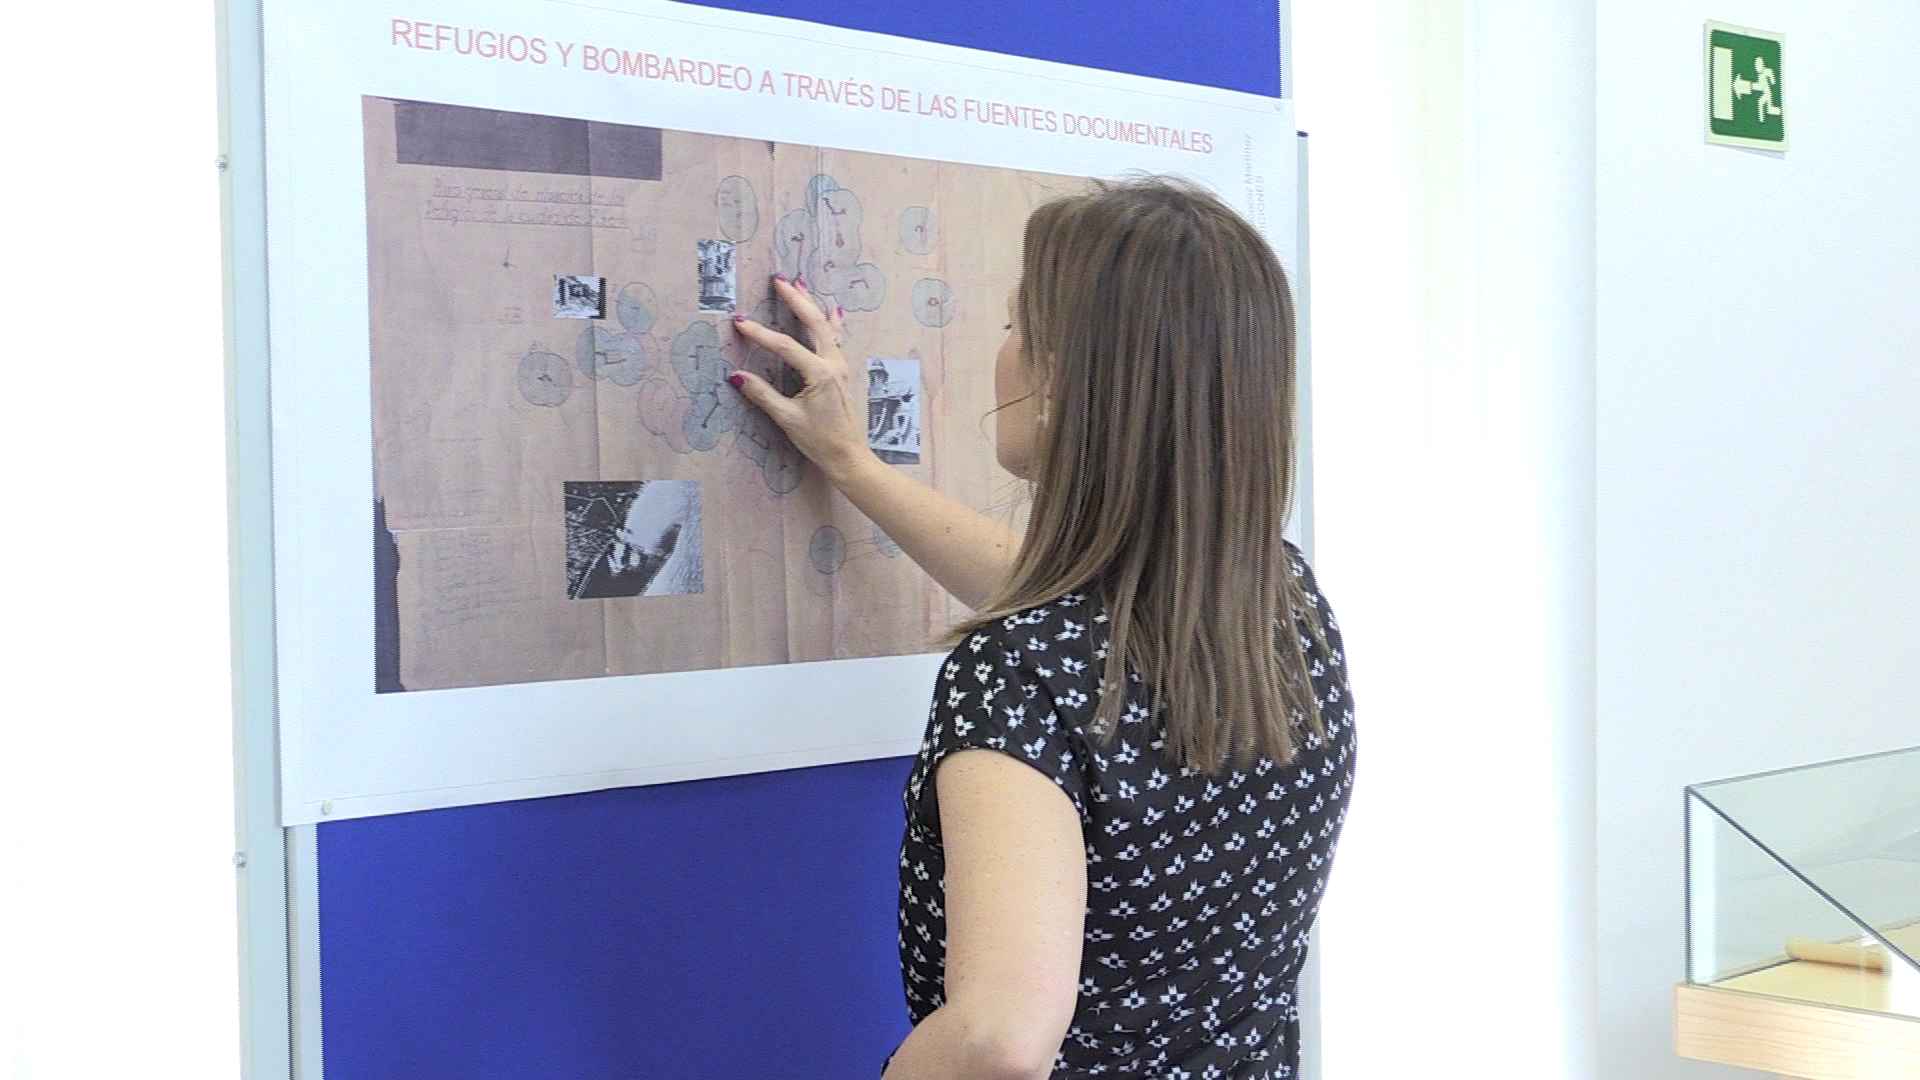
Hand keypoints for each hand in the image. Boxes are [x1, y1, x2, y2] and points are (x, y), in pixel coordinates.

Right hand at [729, 276, 873, 481]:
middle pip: (813, 323)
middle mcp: (833, 364)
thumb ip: (762, 394)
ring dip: (811, 304)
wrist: (848, 455)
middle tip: (779, 280)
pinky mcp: (841, 372)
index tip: (739, 322)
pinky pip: (835, 338)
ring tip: (800, 282)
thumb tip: (736, 376)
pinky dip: (832, 322)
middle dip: (795, 299)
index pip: (785, 346)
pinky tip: (834, 310)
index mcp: (820, 374)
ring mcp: (840, 366)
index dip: (760, 334)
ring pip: (826, 326)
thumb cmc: (819, 440)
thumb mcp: (787, 418)